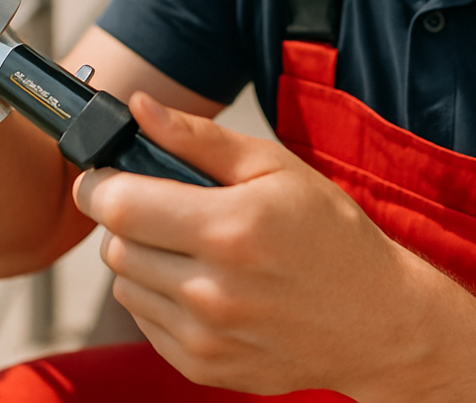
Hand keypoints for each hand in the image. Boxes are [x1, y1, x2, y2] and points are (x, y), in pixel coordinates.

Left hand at [73, 93, 433, 396]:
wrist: (375, 320)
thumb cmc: (330, 236)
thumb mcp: (275, 167)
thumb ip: (199, 138)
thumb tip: (139, 107)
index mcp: (229, 229)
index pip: (119, 206)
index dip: (100, 184)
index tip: (106, 176)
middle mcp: (212, 291)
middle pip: (116, 247)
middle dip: (128, 220)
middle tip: (166, 209)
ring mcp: (205, 337)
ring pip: (124, 287)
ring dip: (142, 261)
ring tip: (191, 248)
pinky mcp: (202, 367)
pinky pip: (145, 322)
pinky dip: (160, 299)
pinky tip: (202, 284)